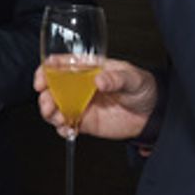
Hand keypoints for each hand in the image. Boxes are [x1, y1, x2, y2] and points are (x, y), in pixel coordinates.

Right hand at [34, 59, 156, 139]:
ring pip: (55, 107)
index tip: (42, 78)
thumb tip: (100, 79)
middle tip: (48, 103)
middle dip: (45, 96)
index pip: (61, 65)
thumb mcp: (132, 78)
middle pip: (52, 88)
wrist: (152, 114)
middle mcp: (80, 86)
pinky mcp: (85, 122)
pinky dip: (62, 129)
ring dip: (50, 113)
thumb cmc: (142, 87)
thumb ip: (116, 78)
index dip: (47, 70)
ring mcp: (81, 104)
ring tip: (57, 117)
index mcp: (88, 69)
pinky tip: (67, 130)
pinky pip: (66, 125)